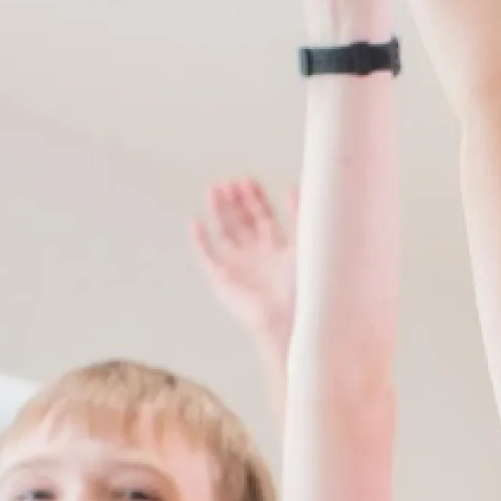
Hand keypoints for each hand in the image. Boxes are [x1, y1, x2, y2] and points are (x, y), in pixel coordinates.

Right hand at [192, 178, 298, 361]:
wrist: (289, 321)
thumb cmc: (303, 289)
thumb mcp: (305, 246)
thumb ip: (301, 218)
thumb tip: (295, 186)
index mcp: (277, 248)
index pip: (263, 216)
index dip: (255, 198)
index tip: (249, 180)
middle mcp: (255, 255)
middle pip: (241, 220)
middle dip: (235, 200)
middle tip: (230, 182)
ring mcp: (237, 266)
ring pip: (223, 231)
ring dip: (217, 211)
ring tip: (213, 189)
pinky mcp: (221, 279)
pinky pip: (206, 256)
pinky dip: (200, 239)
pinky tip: (195, 221)